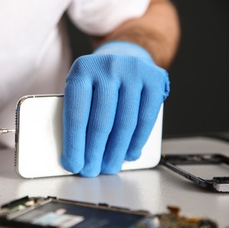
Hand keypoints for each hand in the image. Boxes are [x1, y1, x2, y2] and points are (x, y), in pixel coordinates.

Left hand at [61, 41, 168, 176]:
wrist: (123, 56)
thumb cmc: (96, 81)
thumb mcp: (80, 89)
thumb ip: (76, 113)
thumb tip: (74, 154)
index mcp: (81, 71)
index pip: (76, 114)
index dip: (75, 145)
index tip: (73, 164)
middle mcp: (107, 67)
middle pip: (101, 122)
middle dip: (95, 153)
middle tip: (91, 171)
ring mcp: (133, 71)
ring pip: (125, 123)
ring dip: (116, 152)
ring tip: (109, 166)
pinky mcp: (154, 79)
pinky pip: (146, 118)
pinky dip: (137, 141)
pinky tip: (128, 154)